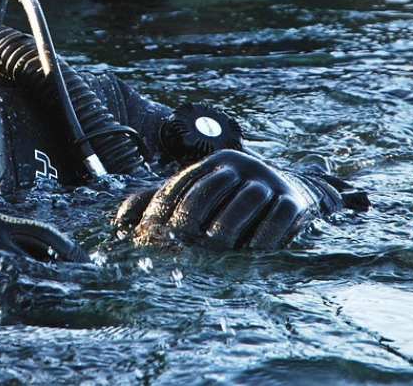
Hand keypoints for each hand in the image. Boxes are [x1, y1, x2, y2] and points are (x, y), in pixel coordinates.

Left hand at [114, 149, 366, 249]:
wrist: (289, 195)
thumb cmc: (230, 203)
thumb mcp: (196, 198)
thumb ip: (158, 204)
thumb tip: (119, 220)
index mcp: (214, 163)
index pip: (184, 182)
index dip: (165, 208)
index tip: (152, 234)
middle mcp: (241, 166)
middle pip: (214, 186)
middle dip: (196, 214)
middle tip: (184, 240)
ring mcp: (268, 181)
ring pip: (248, 198)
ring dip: (230, 224)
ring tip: (216, 244)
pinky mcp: (293, 200)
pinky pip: (279, 215)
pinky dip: (265, 233)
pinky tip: (251, 250)